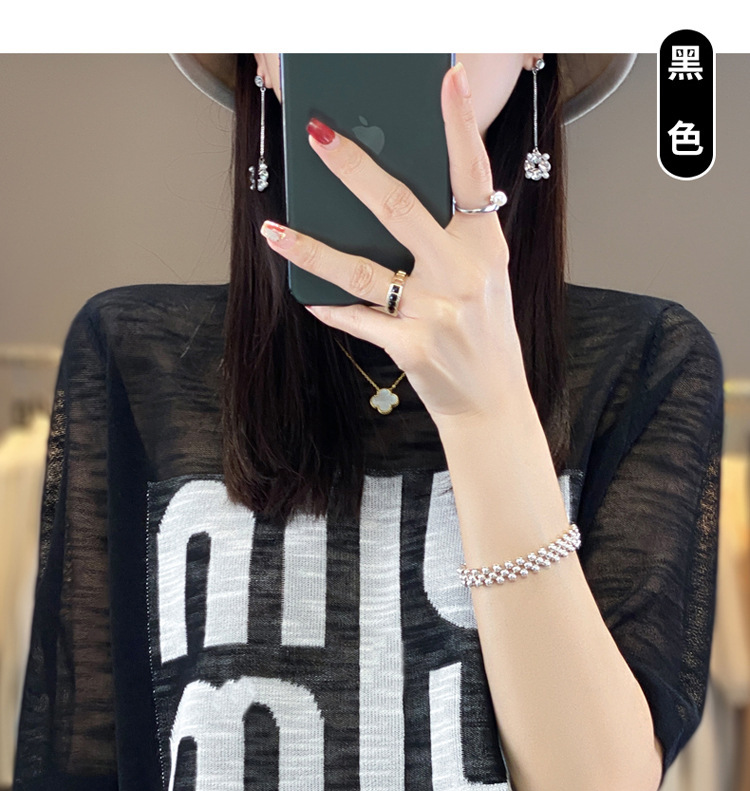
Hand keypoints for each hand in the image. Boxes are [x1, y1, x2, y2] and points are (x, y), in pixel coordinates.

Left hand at [259, 61, 535, 433]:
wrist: (492, 404)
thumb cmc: (482, 332)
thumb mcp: (484, 277)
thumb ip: (449, 236)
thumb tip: (384, 194)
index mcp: (486, 245)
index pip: (471, 172)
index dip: (458, 123)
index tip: (446, 77)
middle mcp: (462, 273)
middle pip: (398, 207)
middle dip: (352, 167)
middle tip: (316, 133)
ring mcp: (436, 312)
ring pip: (360, 269)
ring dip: (310, 248)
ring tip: (274, 229)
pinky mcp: (411, 348)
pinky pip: (357, 318)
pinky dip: (330, 307)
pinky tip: (306, 296)